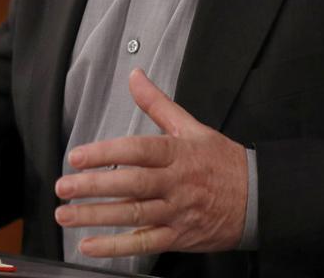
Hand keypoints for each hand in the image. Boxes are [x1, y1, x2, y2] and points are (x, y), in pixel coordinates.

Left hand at [54, 68, 246, 256]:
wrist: (260, 199)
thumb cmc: (222, 162)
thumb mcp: (192, 126)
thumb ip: (157, 104)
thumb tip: (135, 76)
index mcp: (177, 153)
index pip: (137, 151)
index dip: (105, 154)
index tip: (77, 156)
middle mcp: (176, 183)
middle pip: (131, 184)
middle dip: (93, 187)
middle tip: (63, 186)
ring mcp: (177, 212)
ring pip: (133, 215)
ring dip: (96, 217)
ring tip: (66, 214)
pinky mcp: (179, 236)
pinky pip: (145, 243)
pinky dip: (116, 247)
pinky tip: (90, 245)